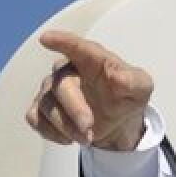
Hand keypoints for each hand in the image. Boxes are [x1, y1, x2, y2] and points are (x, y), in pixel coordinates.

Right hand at [26, 30, 153, 150]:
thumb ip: (134, 81)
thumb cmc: (127, 96)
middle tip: (89, 127)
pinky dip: (51, 132)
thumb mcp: (141, 88)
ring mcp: (51, 90)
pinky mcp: (41, 108)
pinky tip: (69, 138)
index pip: (76, 47)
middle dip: (74, 109)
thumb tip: (119, 77)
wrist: (118, 121)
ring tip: (88, 137)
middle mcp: (66, 71)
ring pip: (46, 106)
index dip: (61, 42)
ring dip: (67, 127)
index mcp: (91, 59)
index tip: (45, 38)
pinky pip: (34, 118)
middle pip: (60, 85)